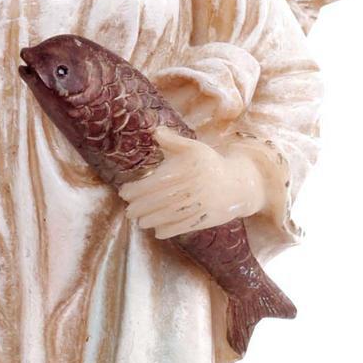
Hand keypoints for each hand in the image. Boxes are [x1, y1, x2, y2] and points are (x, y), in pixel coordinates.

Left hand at [118, 129, 271, 237]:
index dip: (136, 189)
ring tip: (140, 221)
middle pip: (159, 200)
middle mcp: (193, 186)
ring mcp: (200, 204)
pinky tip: (157, 230)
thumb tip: (155, 131)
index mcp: (187, 167)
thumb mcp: (194, 148)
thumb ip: (173, 141)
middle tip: (129, 211)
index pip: (155, 181)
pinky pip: (182, 227)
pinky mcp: (205, 218)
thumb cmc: (210, 164)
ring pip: (169, 215)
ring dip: (150, 220)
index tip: (124, 193)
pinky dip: (167, 230)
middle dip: (140, 207)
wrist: (238, 184)